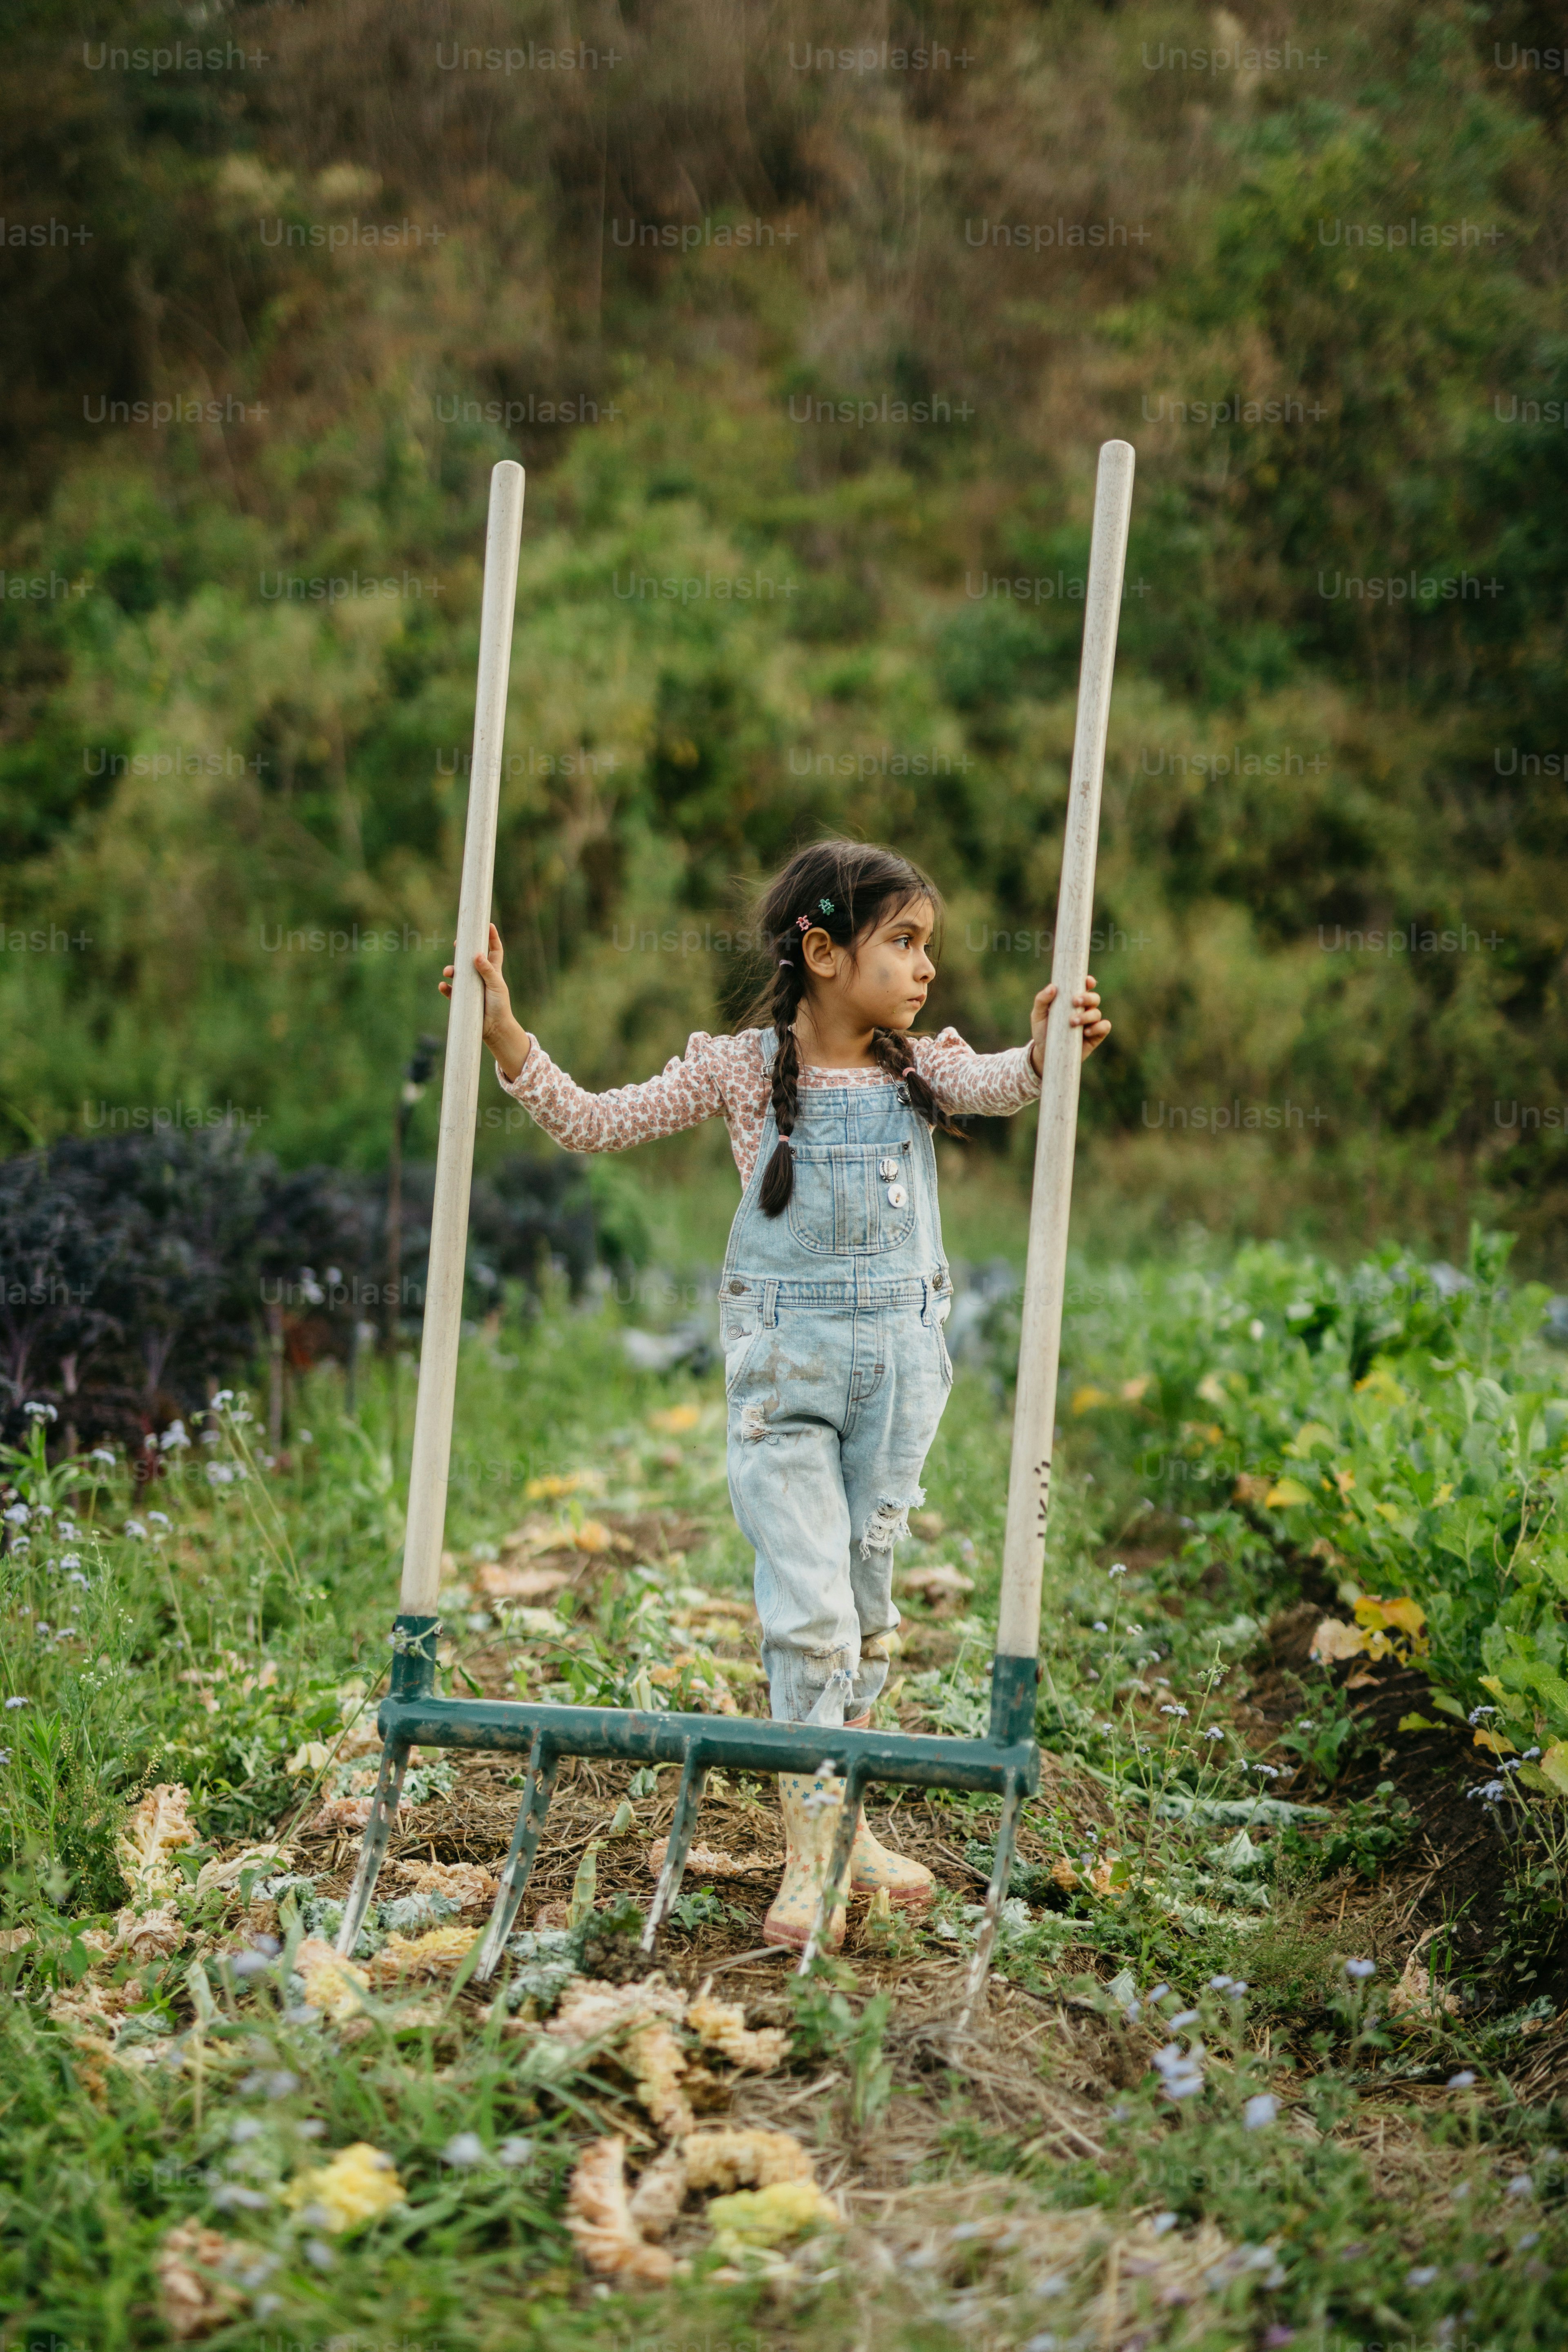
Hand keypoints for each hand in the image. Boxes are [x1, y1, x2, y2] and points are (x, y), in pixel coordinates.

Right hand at [440, 921, 530, 1079]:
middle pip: (471, 958)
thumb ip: (487, 970)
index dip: (492, 938)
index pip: (494, 950)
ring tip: (448, 972)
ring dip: (452, 970)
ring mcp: (471, 988)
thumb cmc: (499, 1005)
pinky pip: (451, 991)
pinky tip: (443, 986)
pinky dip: (446, 987)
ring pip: (459, 973)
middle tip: (458, 943)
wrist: (495, 1028)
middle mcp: (482, 977)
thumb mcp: (496, 985)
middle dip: (464, 950)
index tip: (488, 925)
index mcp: (494, 971)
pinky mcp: (463, 999)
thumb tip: (476, 954)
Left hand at [1027, 975, 1110, 1076]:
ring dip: (1087, 1015)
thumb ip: (1042, 1000)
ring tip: (1073, 1022)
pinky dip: (1098, 1027)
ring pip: (1097, 1013)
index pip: (1085, 987)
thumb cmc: (1042, 1030)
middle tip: (1075, 1002)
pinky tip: (1086, 1032)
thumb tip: (1052, 987)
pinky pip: (1104, 1027)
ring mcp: (1090, 1022)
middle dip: (1087, 997)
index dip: (1088, 982)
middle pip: (1094, 998)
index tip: (1086, 981)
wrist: (1044, 1053)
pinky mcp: (1095, 1036)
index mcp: (1072, 1000)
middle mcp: (1084, 1009)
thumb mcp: (1038, 1014)